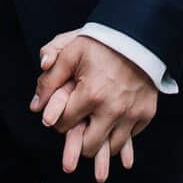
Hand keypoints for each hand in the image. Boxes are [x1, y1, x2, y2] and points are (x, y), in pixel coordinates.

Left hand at [28, 32, 155, 182]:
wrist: (139, 34)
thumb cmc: (101, 43)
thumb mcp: (71, 53)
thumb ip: (50, 79)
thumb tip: (35, 106)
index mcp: (91, 94)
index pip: (63, 125)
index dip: (58, 118)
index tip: (63, 109)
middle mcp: (113, 110)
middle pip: (88, 147)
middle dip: (78, 140)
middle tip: (78, 127)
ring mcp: (132, 114)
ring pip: (111, 148)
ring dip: (101, 141)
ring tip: (95, 127)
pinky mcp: (147, 113)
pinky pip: (130, 137)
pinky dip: (121, 133)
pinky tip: (114, 120)